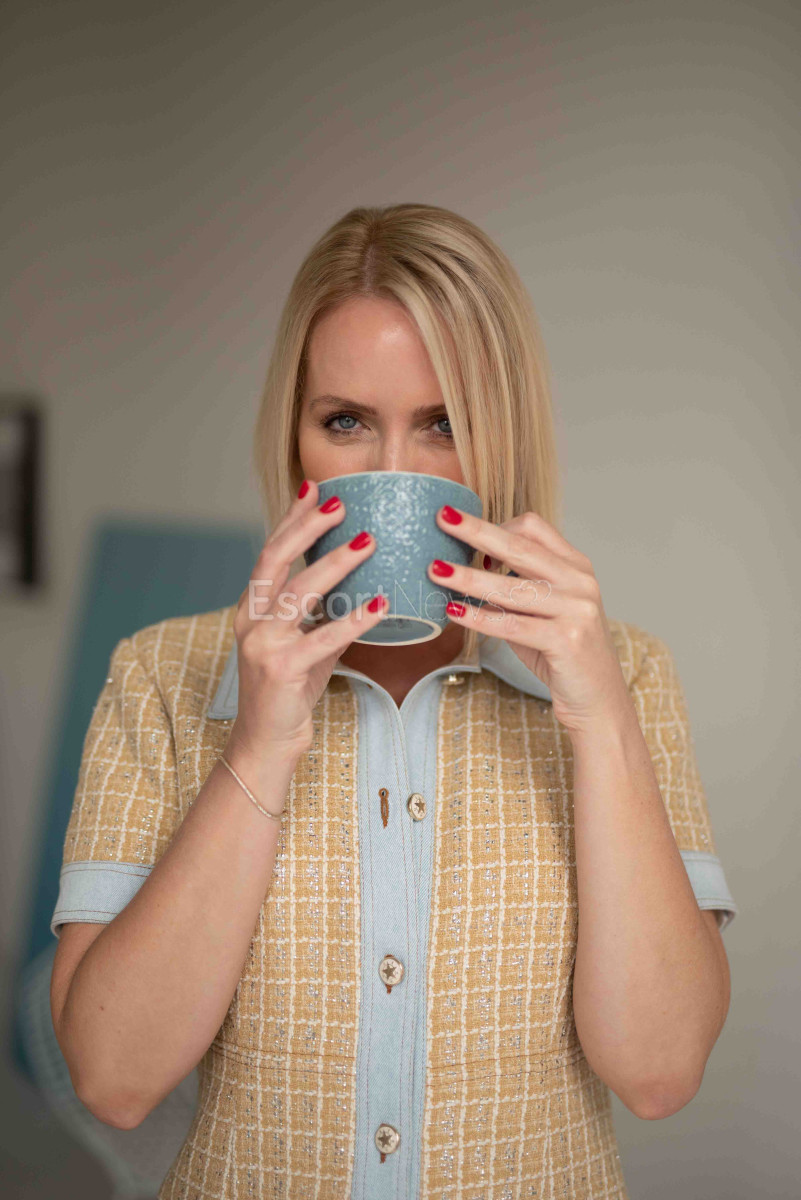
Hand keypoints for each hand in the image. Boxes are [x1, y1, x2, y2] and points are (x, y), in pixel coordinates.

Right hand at [225, 480, 388, 774]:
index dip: (292, 519)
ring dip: (335, 563)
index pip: (270, 552)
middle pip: (276, 559)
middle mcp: (250, 621)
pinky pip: (323, 637)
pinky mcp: (281, 669)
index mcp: (251, 610)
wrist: (266, 743)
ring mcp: (262, 644)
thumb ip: (323, 616)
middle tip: (341, 503)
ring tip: (368, 542)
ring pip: (299, 592)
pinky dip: (355, 619)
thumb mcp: (304, 645)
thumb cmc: (288, 693)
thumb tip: (361, 588)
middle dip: (308, 527)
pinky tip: (381, 604)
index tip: (314, 489)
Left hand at [427, 504, 633, 735]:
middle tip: (442, 519)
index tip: (466, 534)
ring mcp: (577, 610)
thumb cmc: (562, 653)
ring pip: (511, 587)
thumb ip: (515, 588)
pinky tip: (454, 612)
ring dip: (468, 578)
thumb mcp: (543, 611)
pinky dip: (478, 617)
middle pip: (519, 547)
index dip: (497, 526)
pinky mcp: (567, 640)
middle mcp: (580, 582)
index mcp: (576, 566)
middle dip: (476, 531)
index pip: (534, 528)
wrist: (598, 700)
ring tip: (436, 572)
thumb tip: (463, 571)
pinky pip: (511, 624)